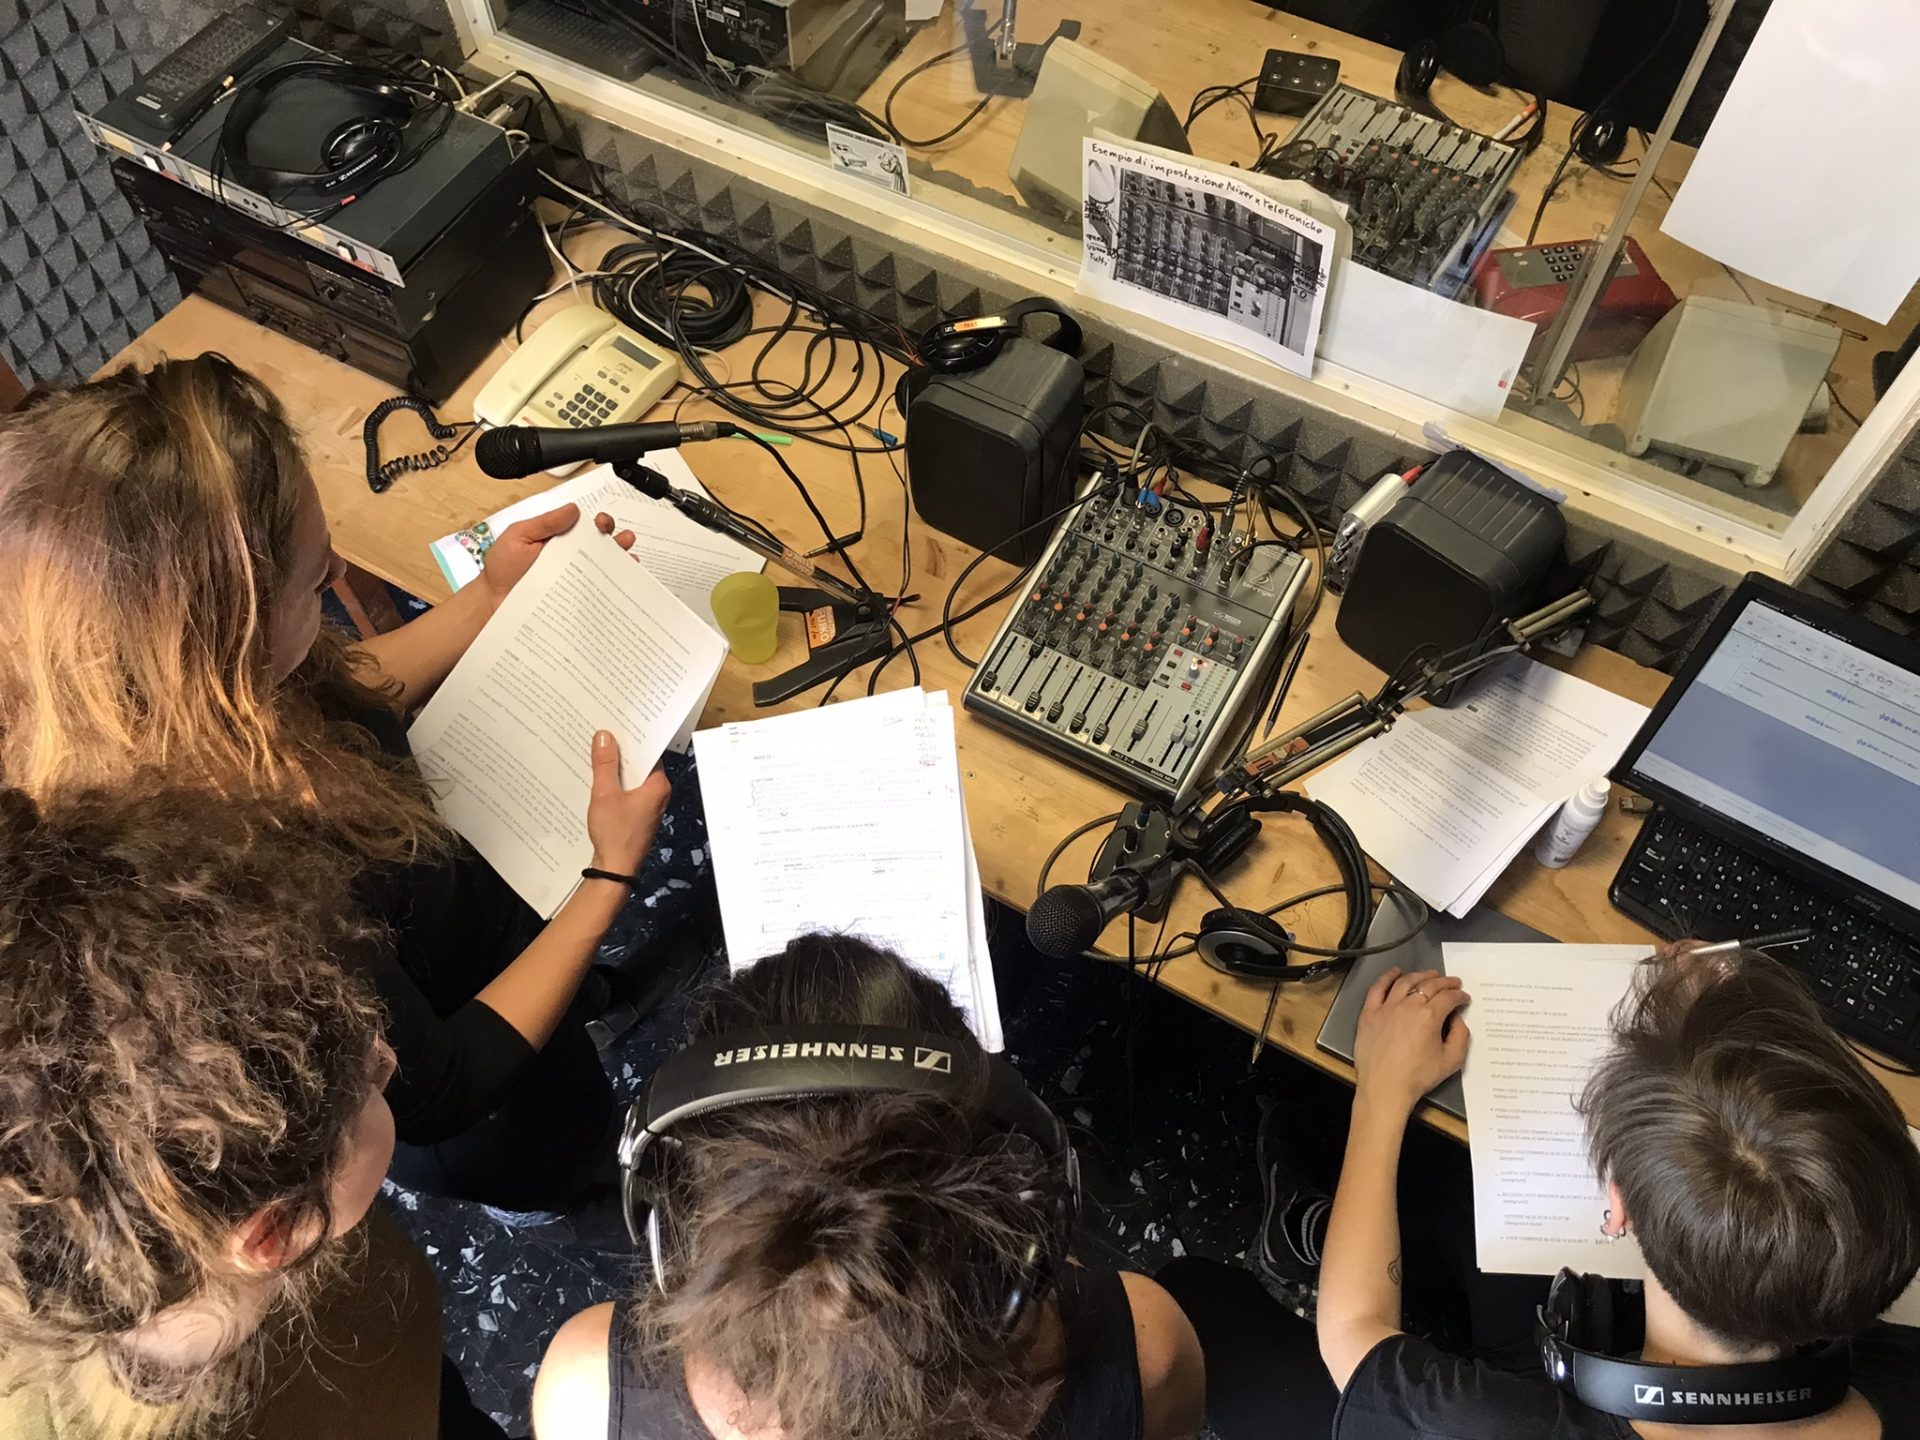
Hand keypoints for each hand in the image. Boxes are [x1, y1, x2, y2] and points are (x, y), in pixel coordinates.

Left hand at [478, 505, 635, 604]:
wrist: (492, 603)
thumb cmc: (502, 569)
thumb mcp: (519, 536)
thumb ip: (545, 522)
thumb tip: (572, 509)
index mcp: (559, 539)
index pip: (586, 527)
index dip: (600, 523)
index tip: (602, 523)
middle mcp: (570, 559)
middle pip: (602, 547)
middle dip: (618, 541)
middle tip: (622, 539)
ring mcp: (574, 582)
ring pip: (605, 571)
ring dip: (622, 564)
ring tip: (630, 561)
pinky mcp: (575, 602)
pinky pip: (597, 596)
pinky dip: (612, 593)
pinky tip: (620, 589)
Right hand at [586, 731, 670, 875]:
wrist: (615, 870)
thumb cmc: (615, 834)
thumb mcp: (605, 794)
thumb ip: (605, 764)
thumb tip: (605, 737)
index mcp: (657, 786)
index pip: (649, 753)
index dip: (634, 738)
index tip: (618, 725)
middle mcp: (657, 795)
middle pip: (640, 765)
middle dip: (622, 752)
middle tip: (603, 736)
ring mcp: (648, 806)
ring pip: (632, 779)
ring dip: (616, 769)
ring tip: (597, 753)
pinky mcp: (637, 815)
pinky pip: (627, 792)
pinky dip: (615, 784)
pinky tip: (599, 779)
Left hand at [1352, 967, 1470, 1116]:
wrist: (1385, 1088)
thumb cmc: (1417, 1077)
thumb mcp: (1451, 1060)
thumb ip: (1461, 1035)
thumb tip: (1457, 1018)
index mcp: (1429, 1016)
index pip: (1448, 997)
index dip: (1459, 995)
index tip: (1464, 997)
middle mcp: (1408, 1006)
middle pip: (1429, 985)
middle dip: (1445, 982)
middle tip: (1453, 982)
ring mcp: (1386, 1007)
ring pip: (1405, 982)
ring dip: (1421, 975)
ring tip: (1430, 974)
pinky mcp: (1369, 1013)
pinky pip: (1378, 988)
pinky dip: (1388, 977)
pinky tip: (1396, 972)